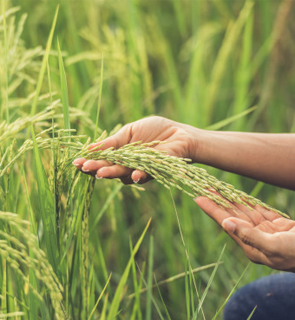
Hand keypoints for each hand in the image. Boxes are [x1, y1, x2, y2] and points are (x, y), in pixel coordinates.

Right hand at [72, 116, 199, 183]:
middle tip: (86, 168)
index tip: (76, 162)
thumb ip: (112, 142)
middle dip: (97, 169)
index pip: (101, 160)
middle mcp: (128, 165)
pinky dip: (138, 175)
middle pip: (109, 169)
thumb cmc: (155, 130)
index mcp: (120, 154)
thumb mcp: (130, 132)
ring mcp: (140, 170)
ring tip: (101, 172)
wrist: (179, 133)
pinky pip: (144, 175)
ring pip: (123, 175)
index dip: (89, 162)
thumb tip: (89, 148)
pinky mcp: (155, 172)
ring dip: (113, 173)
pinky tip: (134, 174)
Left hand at [194, 197, 294, 274]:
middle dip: (218, 201)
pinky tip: (240, 195)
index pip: (226, 223)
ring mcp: (266, 232)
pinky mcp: (278, 226)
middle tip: (204, 186)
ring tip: (218, 187)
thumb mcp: (274, 246)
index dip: (212, 209)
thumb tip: (226, 224)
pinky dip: (249, 202)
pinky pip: (259, 211)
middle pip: (232, 216)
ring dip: (232, 200)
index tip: (198, 196)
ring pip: (245, 212)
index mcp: (250, 246)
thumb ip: (249, 235)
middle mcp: (255, 238)